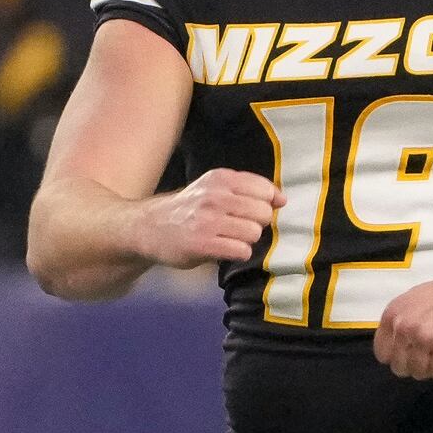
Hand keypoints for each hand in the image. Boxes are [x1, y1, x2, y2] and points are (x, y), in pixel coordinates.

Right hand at [140, 169, 285, 268]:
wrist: (149, 227)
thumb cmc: (190, 209)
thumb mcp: (214, 188)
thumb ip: (247, 189)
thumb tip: (282, 199)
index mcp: (221, 179)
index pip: (264, 189)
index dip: (268, 204)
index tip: (256, 212)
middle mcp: (215, 196)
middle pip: (263, 213)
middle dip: (257, 224)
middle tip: (239, 228)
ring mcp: (208, 220)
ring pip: (254, 232)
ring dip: (247, 240)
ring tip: (229, 239)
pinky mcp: (202, 243)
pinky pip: (241, 250)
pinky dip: (239, 254)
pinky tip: (225, 250)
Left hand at [373, 269, 432, 381]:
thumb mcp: (416, 301)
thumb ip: (401, 322)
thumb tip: (392, 351)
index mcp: (393, 314)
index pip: (382, 354)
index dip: (400, 356)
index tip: (414, 352)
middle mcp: (404, 325)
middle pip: (400, 368)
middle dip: (417, 364)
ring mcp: (424, 336)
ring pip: (419, 373)